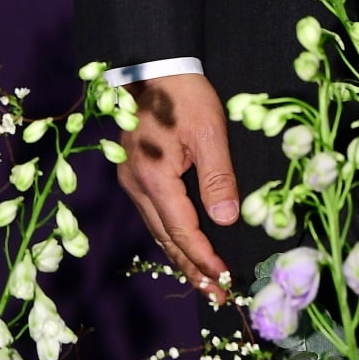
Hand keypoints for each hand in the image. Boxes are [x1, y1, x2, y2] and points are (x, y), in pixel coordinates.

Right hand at [116, 74, 238, 301]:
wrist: (153, 65)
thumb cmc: (184, 95)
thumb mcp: (209, 132)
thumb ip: (218, 178)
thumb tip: (227, 220)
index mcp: (154, 177)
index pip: (181, 230)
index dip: (203, 257)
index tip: (223, 279)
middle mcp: (137, 184)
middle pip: (165, 237)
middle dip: (191, 268)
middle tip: (215, 294)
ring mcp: (131, 179)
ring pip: (157, 228)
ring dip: (179, 255)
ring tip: (203, 280)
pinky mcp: (134, 171)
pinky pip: (153, 213)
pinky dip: (169, 234)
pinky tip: (182, 244)